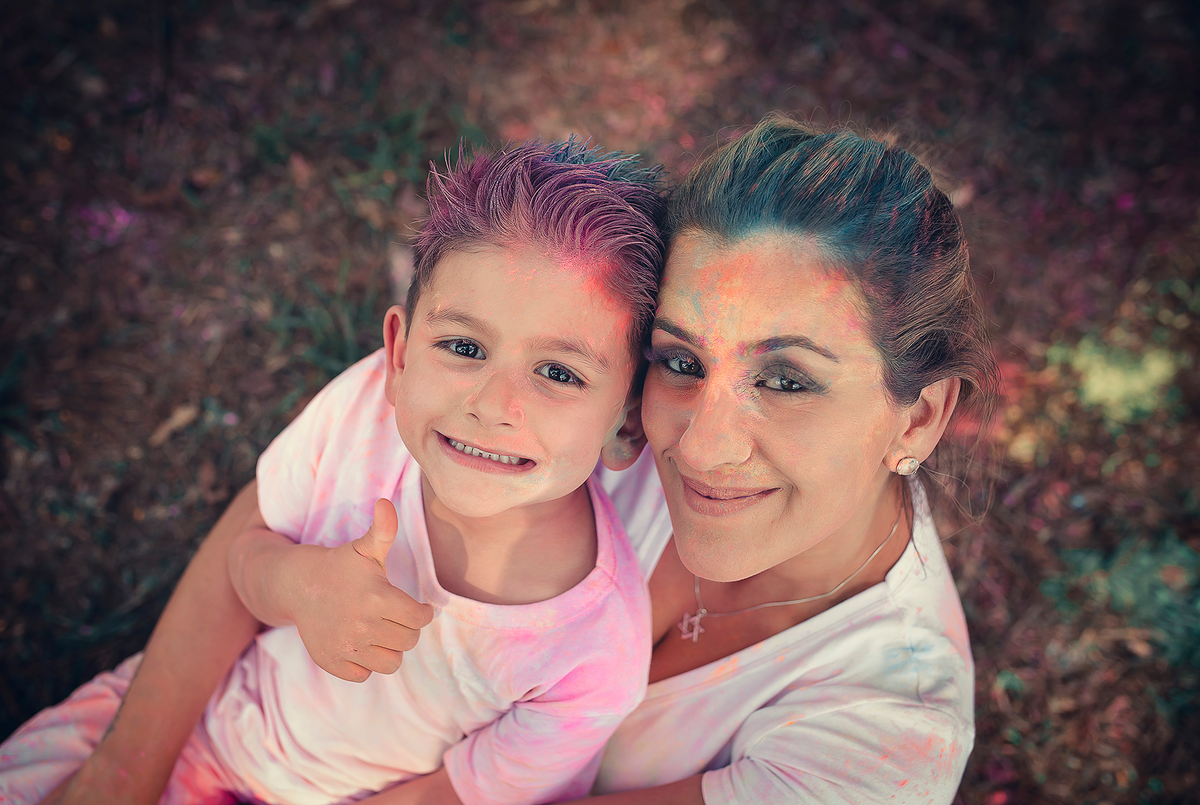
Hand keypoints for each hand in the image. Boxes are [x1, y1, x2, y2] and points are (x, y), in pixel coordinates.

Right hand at [283, 499, 434, 681]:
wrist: (297, 585)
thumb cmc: (340, 565)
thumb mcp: (364, 547)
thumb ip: (383, 529)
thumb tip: (386, 503)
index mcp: (377, 597)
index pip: (420, 619)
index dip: (422, 613)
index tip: (416, 607)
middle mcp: (363, 626)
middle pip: (408, 642)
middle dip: (406, 630)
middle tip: (394, 617)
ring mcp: (346, 647)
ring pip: (391, 664)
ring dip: (390, 649)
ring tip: (381, 632)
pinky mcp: (332, 662)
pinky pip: (364, 675)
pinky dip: (366, 664)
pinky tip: (360, 643)